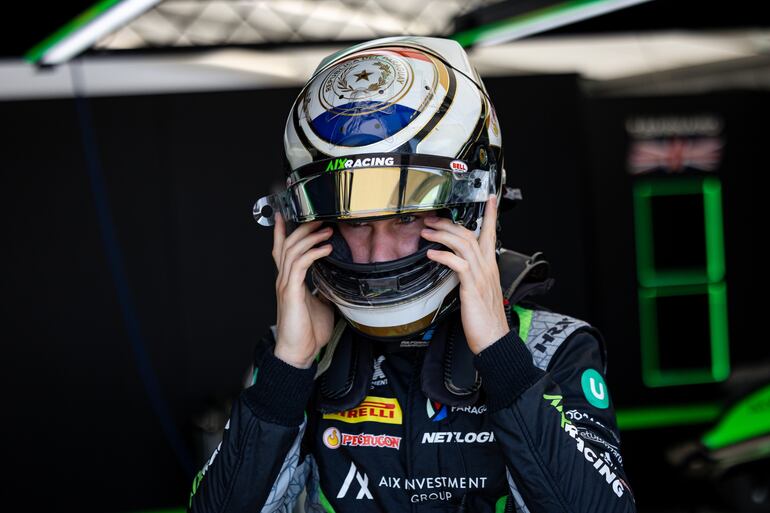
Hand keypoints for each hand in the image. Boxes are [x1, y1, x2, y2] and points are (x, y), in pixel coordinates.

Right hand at [271, 214, 334, 367]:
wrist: (299, 352)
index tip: (286, 215)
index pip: (282, 251)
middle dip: (303, 228)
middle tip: (319, 219)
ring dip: (310, 238)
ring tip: (326, 231)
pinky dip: (313, 253)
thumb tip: (334, 285)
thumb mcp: (321, 306)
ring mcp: (286, 285)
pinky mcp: (291, 292)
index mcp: (289, 282)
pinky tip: (325, 249)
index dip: (281, 232)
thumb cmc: (307, 333)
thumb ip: (324, 292)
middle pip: (287, 244)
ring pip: (292, 251)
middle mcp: (284, 280)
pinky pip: (299, 265)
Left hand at [421, 195, 508, 353]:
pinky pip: (459, 265)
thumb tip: (457, 266)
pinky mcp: (472, 288)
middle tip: (432, 219)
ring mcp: (481, 276)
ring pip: (464, 244)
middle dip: (450, 223)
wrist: (495, 339)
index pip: (491, 234)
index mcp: (490, 266)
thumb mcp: (479, 290)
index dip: (491, 215)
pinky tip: (431, 254)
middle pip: (470, 234)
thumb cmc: (485, 318)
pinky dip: (444, 256)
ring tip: (426, 232)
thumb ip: (471, 275)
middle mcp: (487, 267)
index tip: (490, 199)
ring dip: (442, 235)